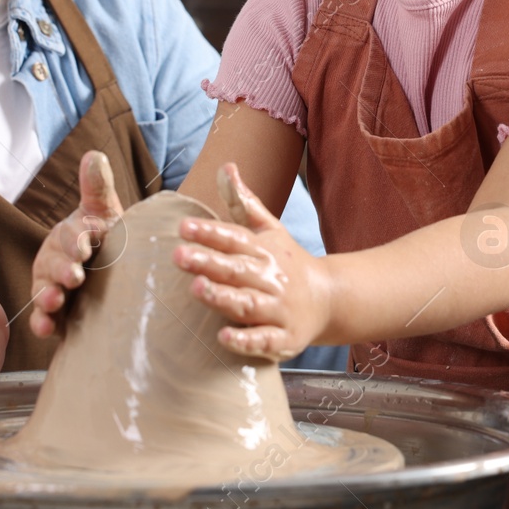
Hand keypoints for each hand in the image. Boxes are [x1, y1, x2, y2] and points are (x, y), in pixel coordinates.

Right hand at [28, 151, 123, 338]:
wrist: (122, 280)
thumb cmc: (112, 240)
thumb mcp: (106, 213)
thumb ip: (97, 188)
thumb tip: (94, 154)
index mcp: (69, 236)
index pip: (69, 235)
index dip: (77, 239)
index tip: (88, 242)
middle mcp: (57, 261)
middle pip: (53, 264)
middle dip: (61, 269)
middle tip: (75, 275)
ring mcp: (55, 288)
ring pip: (44, 292)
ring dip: (47, 297)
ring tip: (55, 301)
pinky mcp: (58, 316)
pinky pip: (44, 319)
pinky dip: (42, 323)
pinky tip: (45, 329)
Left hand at [174, 162, 331, 360]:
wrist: (329, 299)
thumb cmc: (288, 263)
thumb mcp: (269, 230)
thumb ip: (243, 202)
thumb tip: (226, 167)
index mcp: (264, 251)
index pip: (235, 239)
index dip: (210, 232)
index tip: (183, 227)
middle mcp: (271, 279)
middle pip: (237, 269)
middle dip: (209, 262)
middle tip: (179, 256)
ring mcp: (278, 309)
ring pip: (249, 303)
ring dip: (223, 297)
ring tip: (197, 289)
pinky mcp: (284, 339)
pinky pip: (265, 341)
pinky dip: (246, 340)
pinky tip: (223, 338)